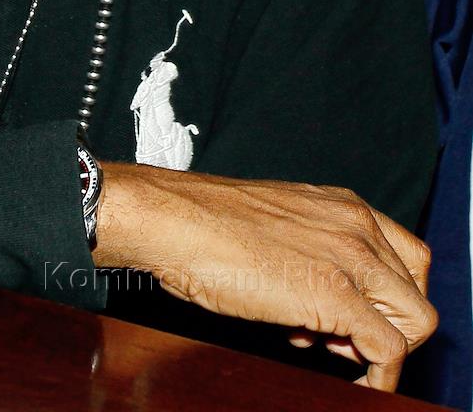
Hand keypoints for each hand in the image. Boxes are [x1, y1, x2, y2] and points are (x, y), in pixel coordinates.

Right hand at [93, 164, 436, 391]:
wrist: (172, 219)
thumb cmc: (205, 223)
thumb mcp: (277, 227)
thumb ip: (313, 253)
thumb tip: (323, 304)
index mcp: (344, 205)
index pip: (407, 258)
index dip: (386, 296)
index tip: (354, 316)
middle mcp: (357, 224)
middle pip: (415, 290)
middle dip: (385, 323)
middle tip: (336, 338)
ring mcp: (350, 258)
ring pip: (415, 320)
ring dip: (381, 347)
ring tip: (324, 347)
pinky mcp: (336, 295)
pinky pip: (389, 349)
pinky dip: (379, 376)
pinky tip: (352, 380)